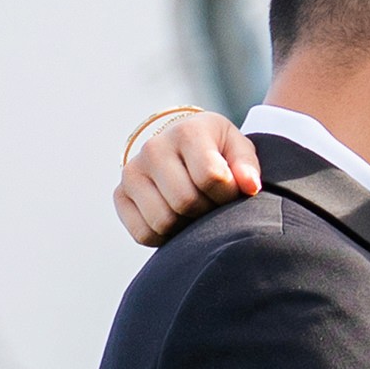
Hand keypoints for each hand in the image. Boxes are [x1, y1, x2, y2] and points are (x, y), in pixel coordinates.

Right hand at [116, 110, 259, 244]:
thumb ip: (247, 167)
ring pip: (163, 221)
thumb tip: (249, 186)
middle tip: (211, 203)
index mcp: (187, 131)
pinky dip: (163, 236)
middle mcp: (154, 147)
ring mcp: (132, 171)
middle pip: (186, 202)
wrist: (183, 148)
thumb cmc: (216, 152)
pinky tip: (175, 219)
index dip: (227, 194)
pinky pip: (143, 233)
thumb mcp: (238, 150)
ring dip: (185, 225)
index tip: (230, 191)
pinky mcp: (120, 194)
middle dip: (206, 211)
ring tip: (194, 210)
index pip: (211, 177)